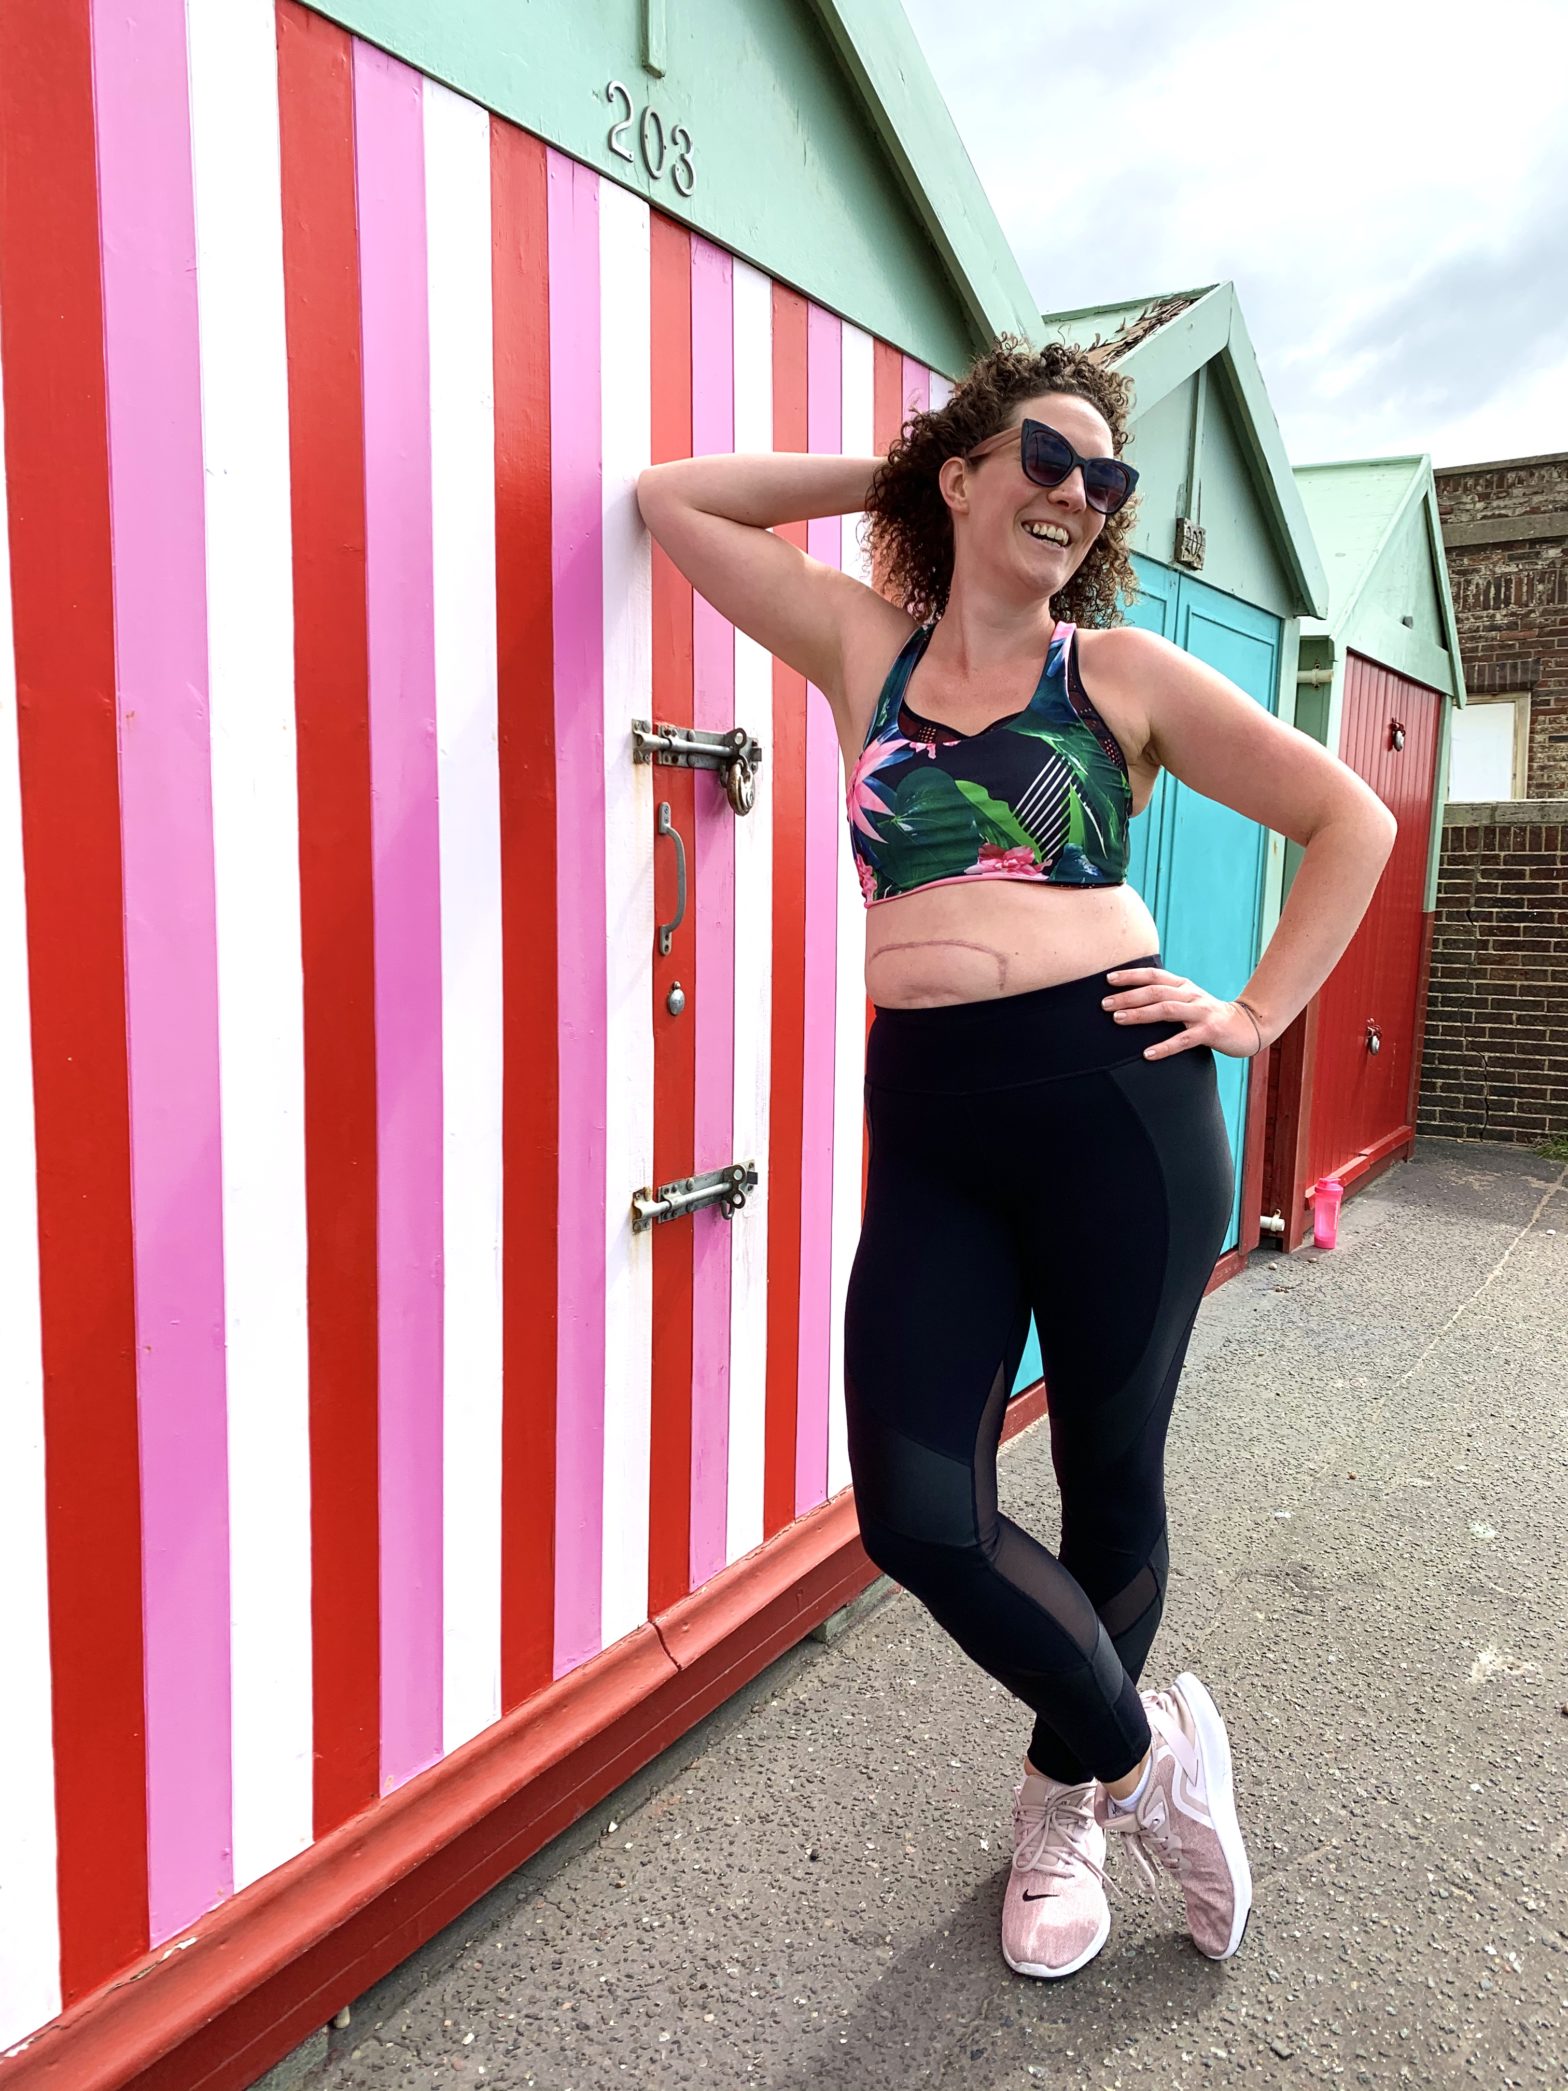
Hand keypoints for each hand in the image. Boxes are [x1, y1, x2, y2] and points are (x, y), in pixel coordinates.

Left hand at [1102, 966, 1264, 1060]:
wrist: (1247, 1026)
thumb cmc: (1209, 1015)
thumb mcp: (1188, 1001)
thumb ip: (1166, 998)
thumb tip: (1131, 1000)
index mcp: (1184, 985)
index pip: (1154, 976)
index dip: (1131, 976)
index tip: (1108, 979)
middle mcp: (1191, 995)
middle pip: (1155, 992)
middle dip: (1128, 996)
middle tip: (1104, 1004)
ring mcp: (1201, 1012)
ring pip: (1166, 1010)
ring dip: (1140, 1014)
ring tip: (1118, 1020)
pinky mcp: (1209, 1032)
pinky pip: (1183, 1039)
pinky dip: (1164, 1047)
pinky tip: (1147, 1054)